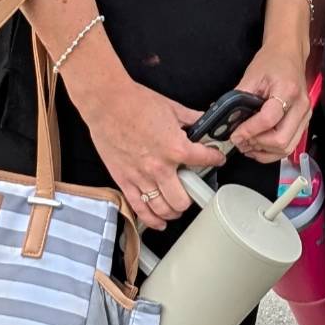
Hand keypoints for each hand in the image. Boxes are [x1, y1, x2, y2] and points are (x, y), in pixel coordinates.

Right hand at [77, 79, 227, 229]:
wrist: (107, 102)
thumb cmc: (135, 102)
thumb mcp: (173, 108)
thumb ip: (191, 119)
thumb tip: (204, 122)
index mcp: (176, 148)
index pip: (206, 161)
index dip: (216, 159)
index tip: (217, 159)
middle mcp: (160, 167)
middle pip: (183, 200)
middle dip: (192, 197)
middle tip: (193, 190)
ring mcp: (141, 177)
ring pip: (163, 209)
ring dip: (173, 211)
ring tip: (177, 206)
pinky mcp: (124, 181)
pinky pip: (139, 208)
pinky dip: (151, 220)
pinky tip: (159, 222)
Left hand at [230, 44, 312, 162]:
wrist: (289, 53)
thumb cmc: (271, 61)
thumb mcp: (251, 76)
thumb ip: (238, 100)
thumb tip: (225, 122)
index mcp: (287, 90)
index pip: (269, 119)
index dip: (249, 130)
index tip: (235, 134)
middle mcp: (301, 106)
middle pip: (281, 139)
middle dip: (257, 144)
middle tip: (240, 141)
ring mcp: (305, 116)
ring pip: (287, 147)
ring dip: (264, 151)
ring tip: (247, 145)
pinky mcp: (304, 122)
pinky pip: (290, 145)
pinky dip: (272, 151)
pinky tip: (258, 146)